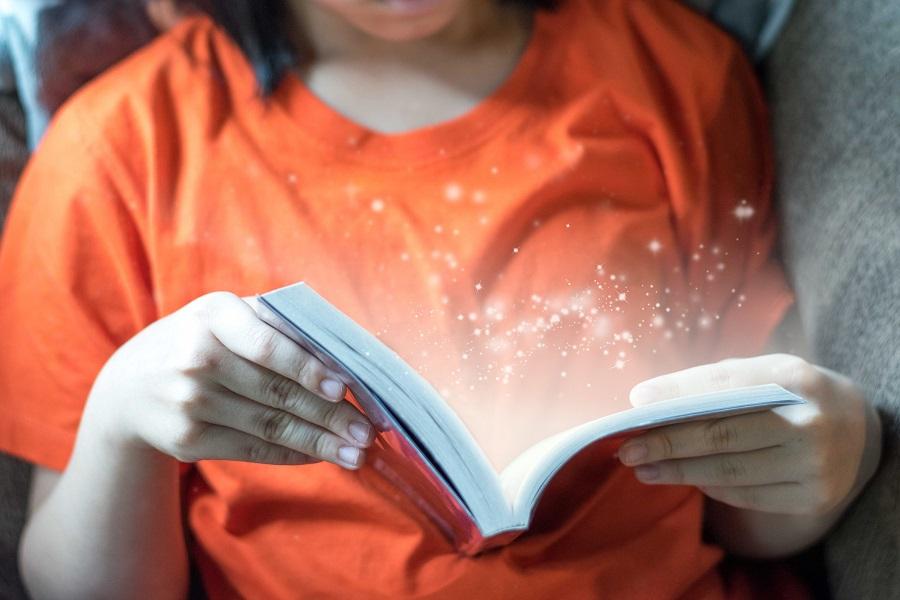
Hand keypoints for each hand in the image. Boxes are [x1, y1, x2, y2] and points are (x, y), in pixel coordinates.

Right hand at [86, 292, 373, 468]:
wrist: (129, 386)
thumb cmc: (202, 340)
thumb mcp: (228, 317)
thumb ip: (279, 326)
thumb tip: (347, 354)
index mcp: (215, 315)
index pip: (269, 345)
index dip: (309, 368)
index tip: (345, 388)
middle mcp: (197, 357)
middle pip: (277, 392)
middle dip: (330, 416)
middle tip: (367, 432)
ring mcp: (189, 402)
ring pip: (270, 426)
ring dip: (319, 443)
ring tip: (356, 453)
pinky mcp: (187, 439)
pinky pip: (252, 449)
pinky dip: (291, 455)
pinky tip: (320, 456)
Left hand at [617, 354, 881, 515]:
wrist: (855, 429)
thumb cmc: (790, 394)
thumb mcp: (763, 372)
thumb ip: (713, 383)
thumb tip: (647, 400)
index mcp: (796, 379)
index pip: (726, 387)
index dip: (678, 395)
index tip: (636, 403)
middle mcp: (811, 424)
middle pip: (724, 436)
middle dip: (668, 443)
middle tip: (627, 449)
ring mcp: (815, 466)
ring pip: (731, 472)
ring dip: (679, 471)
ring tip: (643, 468)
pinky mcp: (812, 497)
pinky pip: (747, 496)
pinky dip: (710, 486)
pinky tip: (682, 477)